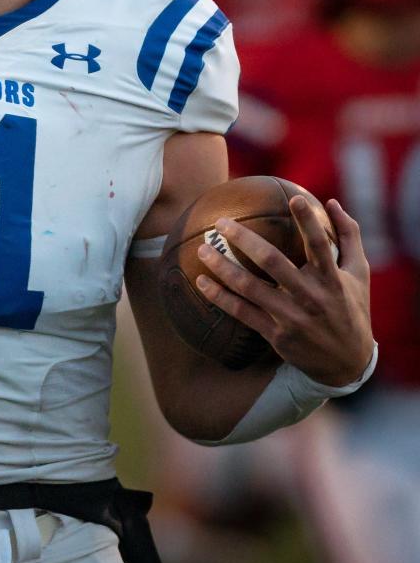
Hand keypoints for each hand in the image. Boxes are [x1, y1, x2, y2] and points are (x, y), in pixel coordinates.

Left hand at [195, 196, 373, 386]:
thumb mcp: (359, 273)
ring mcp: (291, 318)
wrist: (347, 364)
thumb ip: (348, 236)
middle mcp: (311, 297)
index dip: (308, 222)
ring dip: (222, 267)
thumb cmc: (351, 308)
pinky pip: (242, 313)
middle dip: (244, 239)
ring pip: (250, 287)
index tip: (294, 198)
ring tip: (202, 249)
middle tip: (221, 222)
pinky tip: (201, 282)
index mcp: (332, 279)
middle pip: (273, 262)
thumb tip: (331, 202)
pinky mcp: (277, 335)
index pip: (320, 245)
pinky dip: (220, 297)